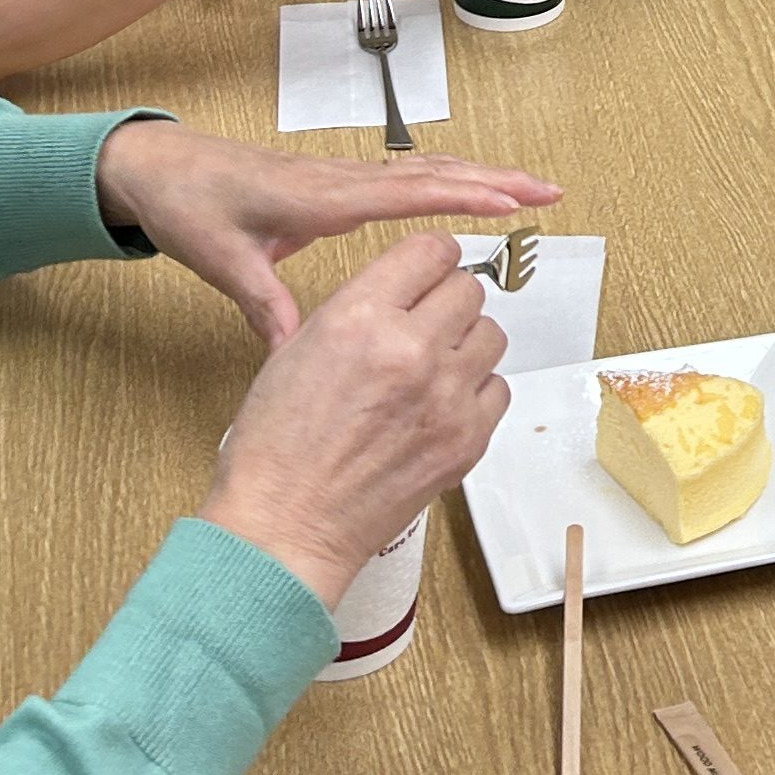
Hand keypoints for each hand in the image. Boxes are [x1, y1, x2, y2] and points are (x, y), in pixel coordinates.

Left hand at [94, 122, 558, 343]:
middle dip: (493, 178)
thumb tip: (292, 350)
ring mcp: (342, 177)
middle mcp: (340, 179)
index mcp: (318, 196)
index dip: (459, 196)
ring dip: (480, 175)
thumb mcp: (221, 260)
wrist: (161, 168)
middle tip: (548, 190)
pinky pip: (407, 178)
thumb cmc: (189, 206)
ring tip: (530, 188)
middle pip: (431, 173)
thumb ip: (261, 302)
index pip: (403, 192)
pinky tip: (471, 190)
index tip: (507, 202)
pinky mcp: (338, 183)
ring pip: (425, 171)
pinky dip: (450, 180)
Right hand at [202, 233, 509, 607]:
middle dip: (447, 303)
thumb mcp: (298, 349)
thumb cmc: (277, 448)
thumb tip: (404, 290)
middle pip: (468, 289)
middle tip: (426, 326)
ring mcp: (446, 396)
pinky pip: (498, 389)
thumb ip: (360, 309)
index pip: (432, 249)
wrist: (285, 525)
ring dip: (465, 345)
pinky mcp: (467, 439)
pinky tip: (441, 407)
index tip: (431, 271)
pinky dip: (475, 393)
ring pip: (491, 335)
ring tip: (432, 369)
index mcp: (361, 316)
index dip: (432, 260)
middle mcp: (410, 348)